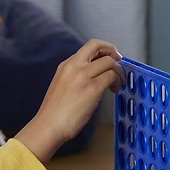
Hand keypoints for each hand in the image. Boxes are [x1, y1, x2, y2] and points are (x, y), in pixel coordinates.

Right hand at [16, 39, 125, 162]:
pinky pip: (111, 76)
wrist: (49, 125)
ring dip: (118, 71)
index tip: (110, 58)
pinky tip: (114, 90)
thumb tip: (97, 74)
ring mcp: (83, 76)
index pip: (88, 47)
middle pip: (97, 45)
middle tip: (119, 61)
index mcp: (66, 65)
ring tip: (118, 83)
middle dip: (112, 50)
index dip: (103, 49)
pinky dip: (117, 81)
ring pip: (109, 61)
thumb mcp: (63, 84)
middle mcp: (74, 66)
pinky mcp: (92, 88)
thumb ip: (77, 75)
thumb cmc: (56, 111)